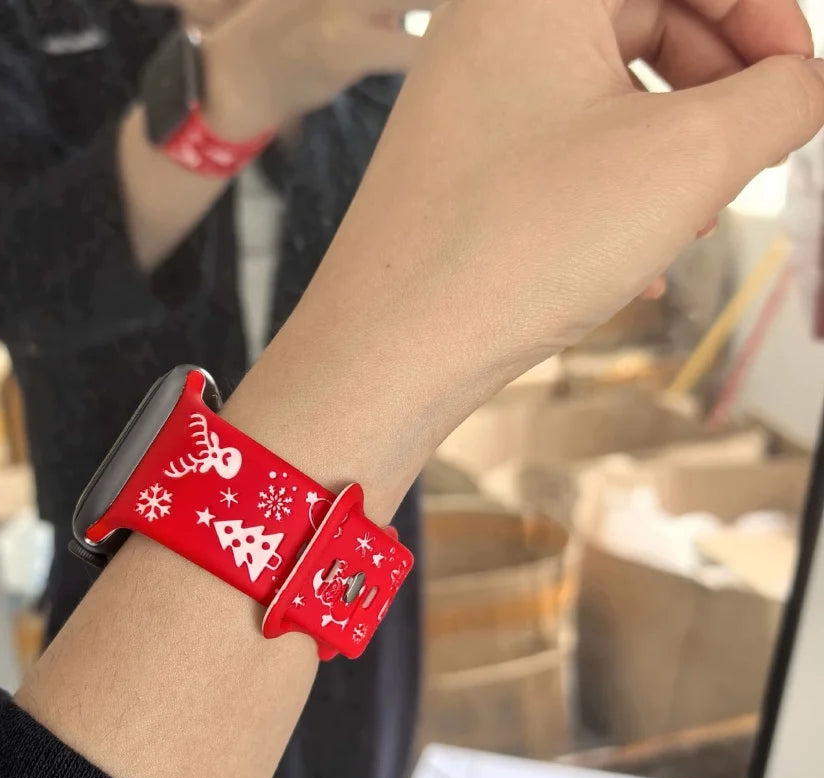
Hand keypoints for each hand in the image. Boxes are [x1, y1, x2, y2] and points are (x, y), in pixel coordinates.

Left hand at [233, 0, 823, 503]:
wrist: (389, 350)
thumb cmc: (517, 246)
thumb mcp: (688, 159)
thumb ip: (777, 100)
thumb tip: (802, 88)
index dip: (763, 14)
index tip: (796, 88)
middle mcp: (494, 19)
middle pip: (649, 8)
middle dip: (721, 79)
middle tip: (758, 145)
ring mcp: (470, 91)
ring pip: (607, 84)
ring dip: (674, 137)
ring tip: (702, 208)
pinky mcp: (462, 158)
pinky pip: (564, 142)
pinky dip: (617, 178)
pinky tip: (643, 249)